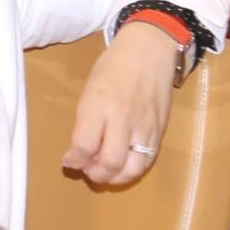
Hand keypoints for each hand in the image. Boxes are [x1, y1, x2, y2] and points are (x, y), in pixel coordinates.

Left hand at [61, 21, 176, 184]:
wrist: (149, 51)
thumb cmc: (113, 66)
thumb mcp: (90, 89)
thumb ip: (85, 121)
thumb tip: (79, 150)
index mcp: (99, 104)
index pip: (84, 144)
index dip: (74, 160)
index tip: (69, 161)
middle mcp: (123, 118)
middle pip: (110, 162)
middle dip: (95, 174)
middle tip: (87, 170)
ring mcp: (144, 126)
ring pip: (132, 168)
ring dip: (115, 178)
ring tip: (105, 172)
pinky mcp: (160, 131)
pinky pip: (148, 161)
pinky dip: (133, 170)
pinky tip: (123, 165)